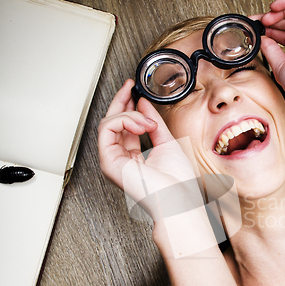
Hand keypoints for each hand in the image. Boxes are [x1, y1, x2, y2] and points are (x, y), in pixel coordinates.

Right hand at [98, 80, 199, 221]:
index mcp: (134, 157)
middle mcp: (121, 159)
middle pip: (112, 123)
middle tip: (130, 87)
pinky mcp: (109, 161)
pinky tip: (141, 124)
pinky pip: (107, 129)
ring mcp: (113, 161)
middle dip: (121, 101)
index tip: (133, 90)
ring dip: (129, 114)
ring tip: (147, 122)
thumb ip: (153, 122)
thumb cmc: (176, 181)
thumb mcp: (167, 142)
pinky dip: (124, 120)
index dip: (127, 106)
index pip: (124, 127)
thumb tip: (142, 104)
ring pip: (108, 123)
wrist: (177, 198)